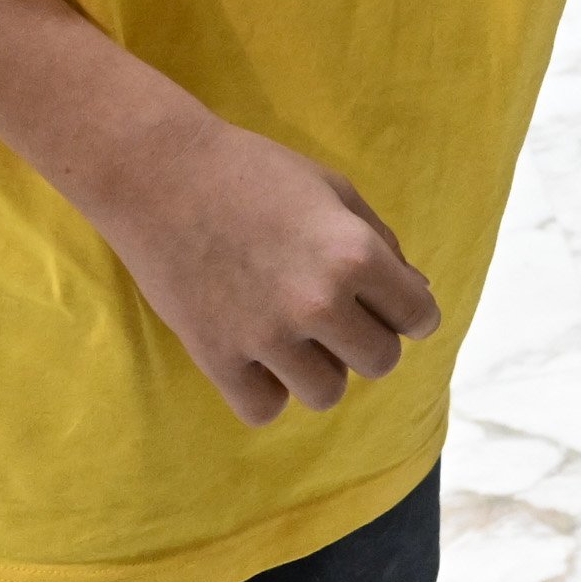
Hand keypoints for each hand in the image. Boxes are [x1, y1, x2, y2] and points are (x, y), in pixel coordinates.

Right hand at [79, 108, 441, 425]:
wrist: (161, 174)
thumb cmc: (256, 172)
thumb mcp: (335, 191)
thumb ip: (383, 244)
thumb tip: (419, 294)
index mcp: (354, 254)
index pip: (419, 317)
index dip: (411, 312)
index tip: (392, 306)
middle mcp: (317, 302)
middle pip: (380, 362)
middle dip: (369, 340)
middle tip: (339, 315)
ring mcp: (265, 336)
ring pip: (326, 394)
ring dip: (320, 368)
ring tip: (296, 334)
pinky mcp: (216, 356)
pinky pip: (264, 409)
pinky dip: (266, 389)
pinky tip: (258, 356)